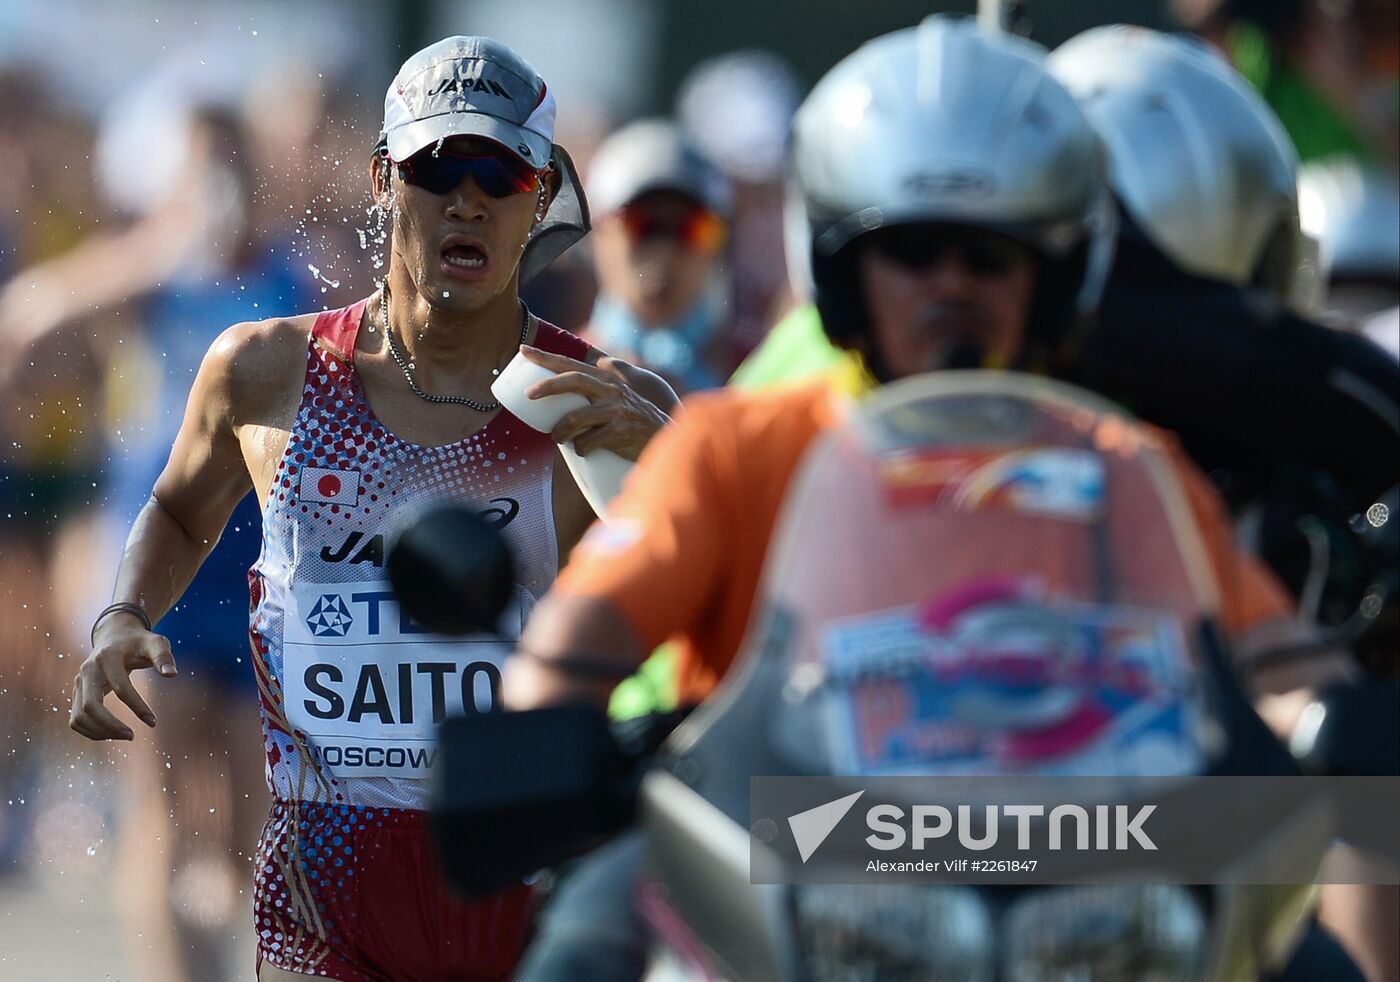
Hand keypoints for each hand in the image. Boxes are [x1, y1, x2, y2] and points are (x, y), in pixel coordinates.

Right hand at [69, 616, 177, 740]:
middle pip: (90, 706)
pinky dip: (91, 731)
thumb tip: (172, 674)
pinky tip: (113, 733)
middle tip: (132, 736)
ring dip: (100, 732)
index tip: (153, 721)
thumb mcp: (156, 643)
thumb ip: (164, 657)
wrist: (115, 635)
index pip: (120, 687)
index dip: (137, 706)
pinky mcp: (77, 692)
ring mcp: (78, 682)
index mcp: (107, 657)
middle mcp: (87, 670)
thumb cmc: (139, 642)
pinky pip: (76, 719)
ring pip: (78, 716)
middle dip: (110, 725)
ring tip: (126, 735)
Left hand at [520, 346, 671, 460]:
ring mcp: (616, 411)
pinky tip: (583, 450)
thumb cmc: (631, 416)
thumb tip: (571, 376)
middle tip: (527, 395)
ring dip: (559, 432)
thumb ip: (598, 382)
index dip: (545, 357)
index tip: (522, 350)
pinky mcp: (620, 432)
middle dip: (547, 386)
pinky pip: (588, 442)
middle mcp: (611, 390)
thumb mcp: (616, 393)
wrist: (661, 436)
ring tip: (557, 438)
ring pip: (575, 419)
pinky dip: (580, 448)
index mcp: (605, 379)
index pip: (571, 364)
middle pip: (573, 380)